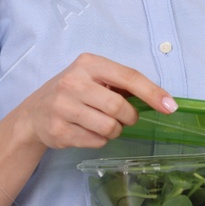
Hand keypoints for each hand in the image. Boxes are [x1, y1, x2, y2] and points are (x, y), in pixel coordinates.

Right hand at [13, 52, 175, 150]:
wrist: (34, 113)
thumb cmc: (73, 92)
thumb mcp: (93, 77)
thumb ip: (121, 84)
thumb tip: (161, 100)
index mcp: (88, 63)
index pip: (128, 77)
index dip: (152, 93)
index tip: (170, 107)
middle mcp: (73, 82)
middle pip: (119, 108)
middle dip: (129, 118)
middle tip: (123, 118)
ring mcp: (63, 107)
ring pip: (109, 128)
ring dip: (114, 131)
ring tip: (102, 124)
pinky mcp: (59, 131)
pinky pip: (96, 142)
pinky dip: (99, 140)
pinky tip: (86, 130)